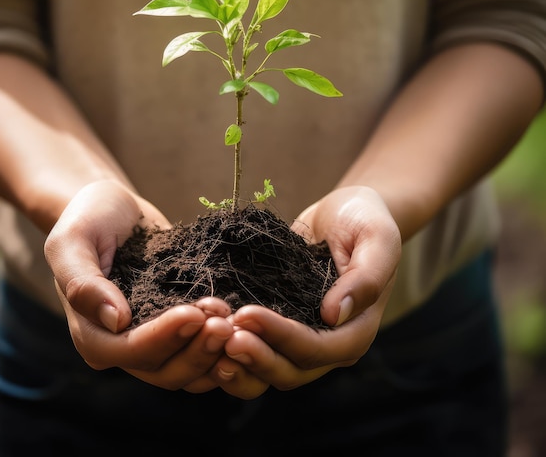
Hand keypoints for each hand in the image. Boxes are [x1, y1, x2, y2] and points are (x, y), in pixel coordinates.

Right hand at [44, 180, 233, 390]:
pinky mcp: (177, 328)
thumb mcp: (72, 241)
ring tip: (236, 318)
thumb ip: (82, 282)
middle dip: (197, 349)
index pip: (130, 350)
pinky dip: (223, 347)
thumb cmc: (88, 220)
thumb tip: (114, 320)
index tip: (195, 312)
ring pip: (188, 369)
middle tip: (225, 318)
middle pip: (164, 371)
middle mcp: (122, 346)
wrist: (113, 209)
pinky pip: (202, 351)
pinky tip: (242, 323)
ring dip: (215, 351)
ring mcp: (153, 340)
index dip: (164, 337)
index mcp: (92, 334)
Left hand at [210, 186, 400, 397]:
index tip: (247, 313)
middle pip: (289, 371)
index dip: (281, 337)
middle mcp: (328, 344)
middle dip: (254, 356)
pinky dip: (231, 347)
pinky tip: (206, 330)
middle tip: (222, 334)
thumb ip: (365, 278)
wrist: (345, 213)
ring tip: (209, 340)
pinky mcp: (279, 325)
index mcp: (356, 331)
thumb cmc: (365, 221)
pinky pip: (256, 347)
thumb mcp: (377, 239)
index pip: (316, 349)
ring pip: (268, 368)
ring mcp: (300, 337)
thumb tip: (334, 314)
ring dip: (238, 361)